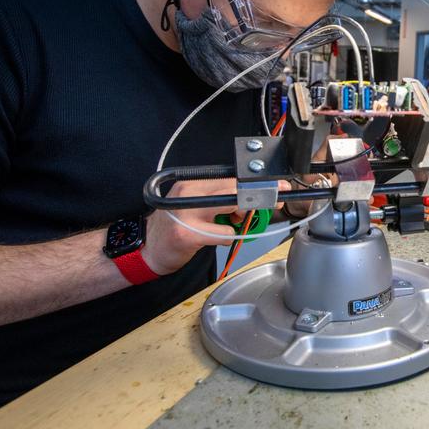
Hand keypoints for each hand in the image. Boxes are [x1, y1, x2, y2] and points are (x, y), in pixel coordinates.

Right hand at [141, 178, 288, 274]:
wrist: (149, 249)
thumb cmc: (176, 226)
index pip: (232, 178)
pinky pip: (224, 234)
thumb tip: (255, 199)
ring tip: (220, 226)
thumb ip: (222, 199)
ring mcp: (187, 213)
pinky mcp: (188, 234)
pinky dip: (225, 238)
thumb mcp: (196, 205)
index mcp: (193, 184)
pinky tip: (210, 239)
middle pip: (236, 190)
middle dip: (259, 197)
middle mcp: (189, 194)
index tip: (279, 186)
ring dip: (236, 224)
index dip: (258, 183)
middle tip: (271, 203)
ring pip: (233, 211)